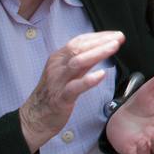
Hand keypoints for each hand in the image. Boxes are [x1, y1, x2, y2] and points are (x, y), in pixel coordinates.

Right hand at [19, 32, 124, 152]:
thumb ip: (81, 61)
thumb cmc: (53, 94)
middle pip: (79, 48)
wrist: (34, 118)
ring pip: (77, 63)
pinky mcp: (60, 98)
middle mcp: (57, 66)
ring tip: (114, 47)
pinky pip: (74, 87)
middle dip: (101, 40)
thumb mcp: (66, 73)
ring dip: (97, 53)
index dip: (99, 36)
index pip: (79, 41)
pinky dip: (88, 80)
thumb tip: (101, 48)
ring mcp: (58, 81)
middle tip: (119, 37)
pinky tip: (101, 75)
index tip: (116, 34)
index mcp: (58, 58)